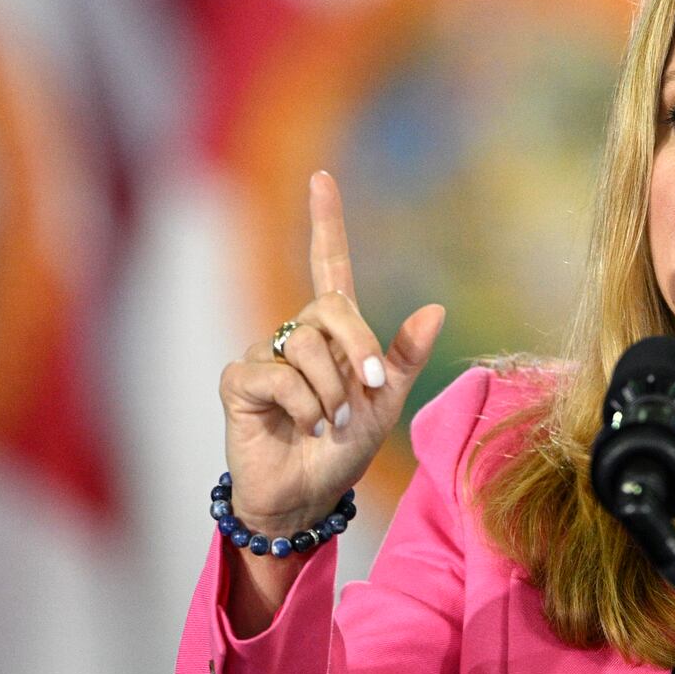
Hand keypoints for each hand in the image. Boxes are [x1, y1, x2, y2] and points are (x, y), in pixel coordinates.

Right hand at [218, 171, 444, 532]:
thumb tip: (435, 309)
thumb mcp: (387, 402)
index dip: (326, 222)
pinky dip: (303, 405)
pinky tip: (303, 426)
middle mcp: (295, 333)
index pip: (330, 264)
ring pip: (306, 346)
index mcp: (335, 332)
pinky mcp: (239, 382)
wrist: (309, 494)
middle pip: (330, 309)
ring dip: (331, 392)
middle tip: (367, 393)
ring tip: (329, 422)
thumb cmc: (345, 447)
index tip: (321, 179)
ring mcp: (264, 354)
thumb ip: (405, 357)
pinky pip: (277, 375)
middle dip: (359, 350)